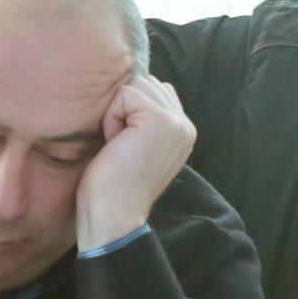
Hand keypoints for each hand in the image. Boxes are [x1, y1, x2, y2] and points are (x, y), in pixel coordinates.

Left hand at [75, 75, 195, 251]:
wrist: (115, 214)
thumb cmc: (114, 185)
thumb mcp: (139, 147)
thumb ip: (146, 120)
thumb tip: (132, 90)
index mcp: (183, 132)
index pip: (155, 91)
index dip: (131, 111)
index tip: (128, 145)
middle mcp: (186, 125)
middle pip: (146, 84)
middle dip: (125, 109)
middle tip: (122, 145)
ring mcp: (176, 122)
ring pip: (136, 86)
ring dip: (118, 112)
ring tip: (120, 143)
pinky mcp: (160, 120)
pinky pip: (125, 95)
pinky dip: (111, 117)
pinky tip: (115, 143)